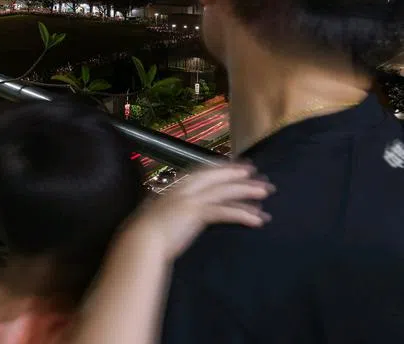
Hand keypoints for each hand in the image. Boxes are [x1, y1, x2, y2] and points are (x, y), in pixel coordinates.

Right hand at [121, 163, 272, 261]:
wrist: (142, 240)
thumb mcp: (162, 214)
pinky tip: (258, 219)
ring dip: (247, 191)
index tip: (240, 168)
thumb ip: (174, 209)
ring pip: (224, 191)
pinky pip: (225, 210)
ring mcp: (189, 198)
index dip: (223, 168)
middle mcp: (184, 188)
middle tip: (261, 176)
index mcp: (176, 186)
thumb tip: (181, 211)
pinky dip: (242, 214)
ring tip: (266, 192)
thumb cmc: (147, 232)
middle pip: (217, 177)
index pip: (204, 172)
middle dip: (240, 175)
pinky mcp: (196, 212)